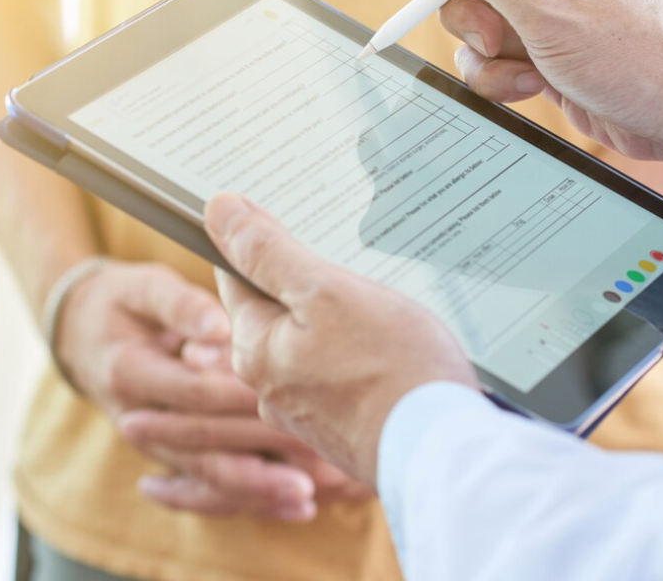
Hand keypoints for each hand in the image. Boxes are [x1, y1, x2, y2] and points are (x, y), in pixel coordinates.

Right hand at [57, 261, 323, 519]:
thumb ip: (181, 305)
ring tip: (309, 494)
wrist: (80, 334)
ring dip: (261, 489)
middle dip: (263, 450)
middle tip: (317, 452)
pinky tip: (296, 508)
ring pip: (211, 476)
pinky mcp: (172, 457)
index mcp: (132, 373)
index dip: (240, 397)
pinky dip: (252, 500)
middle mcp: (139, 419)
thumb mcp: (143, 288)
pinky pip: (211, 488)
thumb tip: (220, 327)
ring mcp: (155, 445)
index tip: (288, 398)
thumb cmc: (122, 302)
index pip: (194, 392)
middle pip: (207, 444)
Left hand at [204, 194, 478, 485]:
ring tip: (373, 305)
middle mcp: (271, 387)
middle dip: (301, 283)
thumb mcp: (325, 291)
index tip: (284, 217)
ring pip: (309, 345)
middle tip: (342, 259)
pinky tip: (386, 348)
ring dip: (333, 321)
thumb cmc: (391, 368)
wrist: (444, 452)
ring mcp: (308, 413)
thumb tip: (218, 211)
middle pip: (274, 313)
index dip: (257, 241)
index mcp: (255, 350)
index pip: (236, 277)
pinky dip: (355, 356)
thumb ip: (268, 252)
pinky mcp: (343, 429)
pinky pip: (337, 377)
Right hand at [423, 0, 662, 164]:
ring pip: (476, 7)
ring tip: (524, 69)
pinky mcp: (540, 37)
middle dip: (473, 6)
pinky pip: (489, 46)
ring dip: (486, 48)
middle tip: (489, 36)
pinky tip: (531, 84)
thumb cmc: (634, 59)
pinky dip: (498, 71)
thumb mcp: (553, 12)